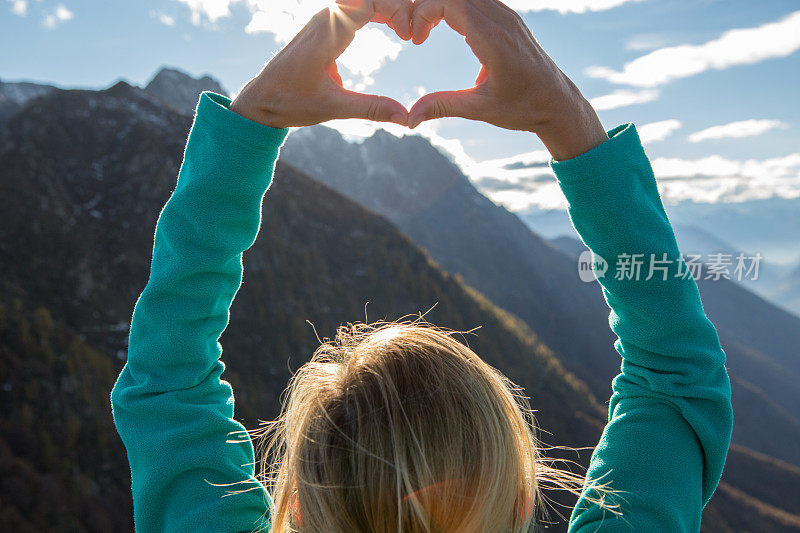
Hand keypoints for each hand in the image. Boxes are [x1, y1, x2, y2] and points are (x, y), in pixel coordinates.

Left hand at [231, 0, 411, 128]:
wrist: (261, 99)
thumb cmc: (291, 102)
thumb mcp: (334, 108)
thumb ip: (372, 108)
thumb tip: (406, 118)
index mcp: (328, 32)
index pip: (371, 3)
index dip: (397, 12)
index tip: (410, 37)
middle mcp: (325, 18)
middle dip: (397, 7)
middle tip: (414, 32)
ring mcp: (323, 18)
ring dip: (388, 8)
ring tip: (408, 29)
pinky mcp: (324, 25)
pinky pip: (355, 7)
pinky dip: (377, 12)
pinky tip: (392, 27)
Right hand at [407, 0, 607, 159]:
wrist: (557, 103)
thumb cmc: (522, 108)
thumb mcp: (479, 109)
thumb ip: (442, 106)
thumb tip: (409, 120)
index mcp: (495, 41)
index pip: (451, 3)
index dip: (424, 13)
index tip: (415, 40)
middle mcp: (503, 21)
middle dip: (427, 6)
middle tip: (415, 33)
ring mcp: (509, 16)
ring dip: (441, 4)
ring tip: (425, 29)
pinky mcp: (510, 18)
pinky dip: (455, 5)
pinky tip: (445, 25)